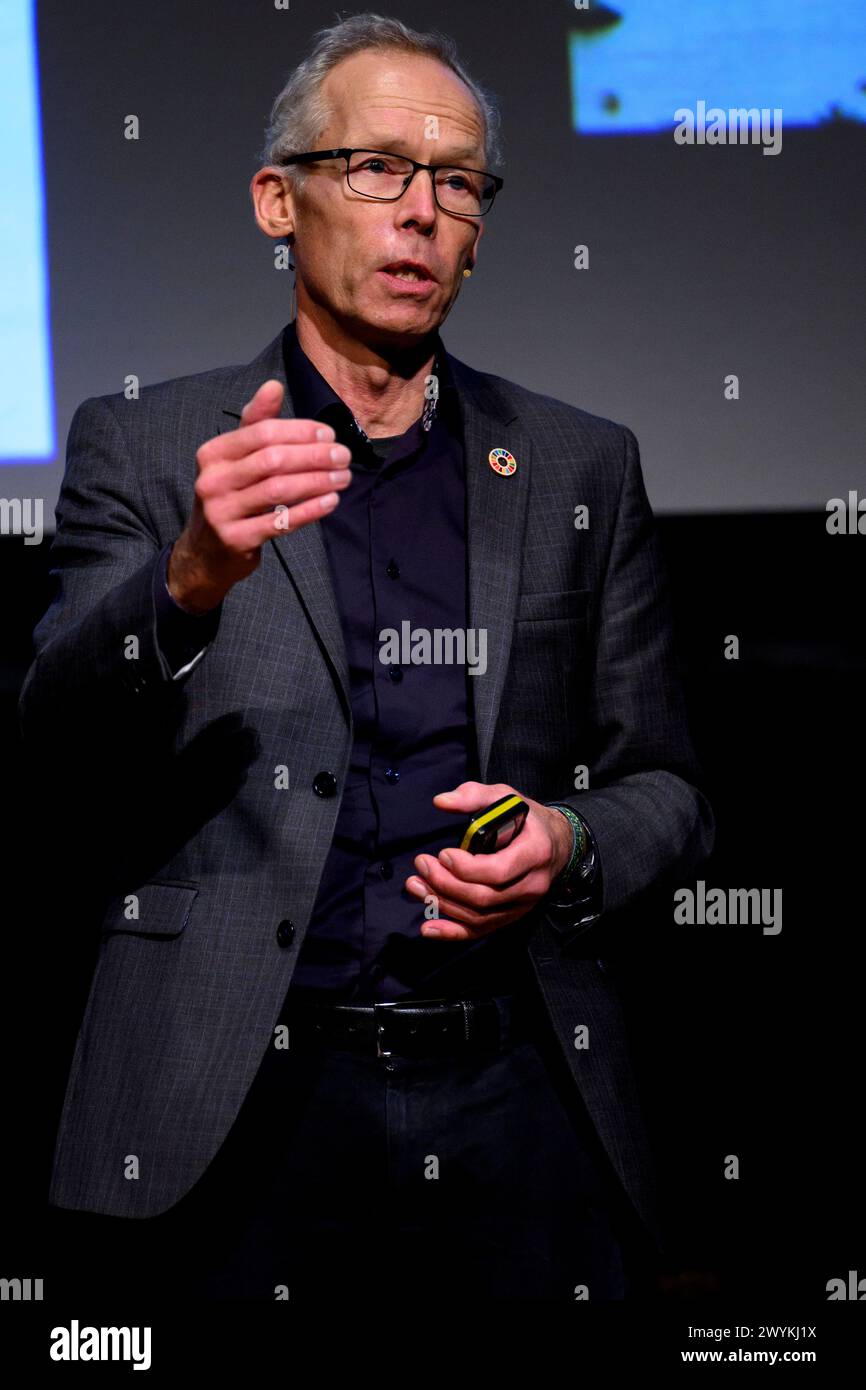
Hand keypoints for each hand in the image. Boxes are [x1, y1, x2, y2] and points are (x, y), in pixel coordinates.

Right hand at [167, 379, 352, 611]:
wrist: (205, 552)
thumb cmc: (230, 497)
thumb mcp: (234, 459)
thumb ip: (255, 424)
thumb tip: (273, 385)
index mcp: (213, 453)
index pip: (262, 432)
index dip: (299, 431)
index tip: (329, 434)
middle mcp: (212, 479)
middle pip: (272, 459)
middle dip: (314, 455)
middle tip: (343, 456)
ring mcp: (222, 511)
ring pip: (278, 490)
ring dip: (317, 481)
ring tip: (343, 478)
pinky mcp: (236, 539)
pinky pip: (280, 522)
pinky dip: (309, 510)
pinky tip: (330, 501)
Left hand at [405, 781, 572, 939]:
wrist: (558, 844)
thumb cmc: (528, 819)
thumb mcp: (506, 796)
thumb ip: (474, 795)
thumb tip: (440, 802)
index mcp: (534, 853)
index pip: (498, 871)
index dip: (466, 868)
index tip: (442, 854)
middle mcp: (531, 885)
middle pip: (484, 897)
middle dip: (446, 884)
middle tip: (422, 865)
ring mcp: (522, 905)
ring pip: (478, 916)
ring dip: (443, 904)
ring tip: (416, 886)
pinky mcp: (511, 916)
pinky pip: (481, 930)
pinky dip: (452, 932)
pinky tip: (428, 927)